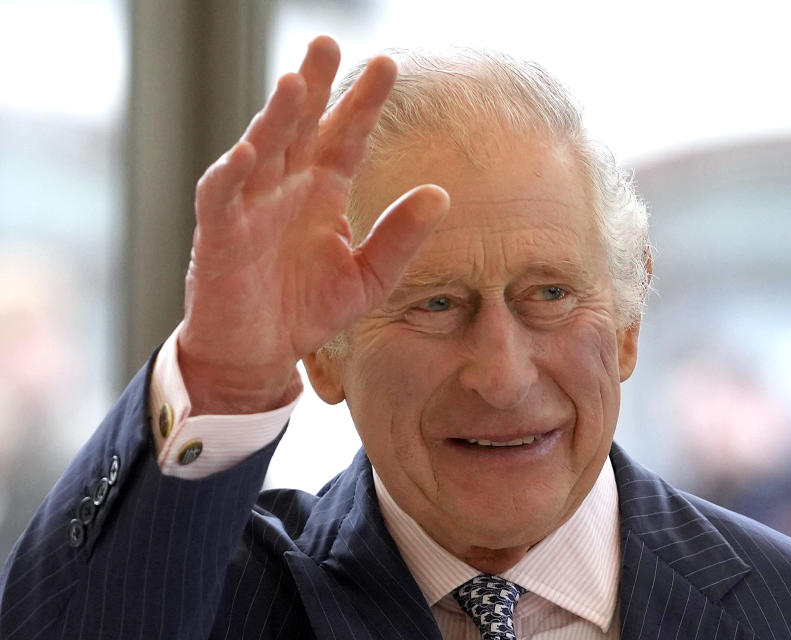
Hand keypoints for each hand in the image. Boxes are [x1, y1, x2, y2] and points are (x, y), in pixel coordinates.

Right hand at [178, 36, 448, 413]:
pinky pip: (222, 197)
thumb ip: (400, 237)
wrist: (260, 353)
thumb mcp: (368, 277)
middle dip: (315, 85)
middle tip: (329, 42)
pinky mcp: (220, 236)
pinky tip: (249, 149)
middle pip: (301, 127)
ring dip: (276, 116)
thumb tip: (441, 193)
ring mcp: (251, 207)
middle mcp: (287, 189)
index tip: (389, 66)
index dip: (363, 103)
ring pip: (262, 150)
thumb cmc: (308, 309)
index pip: (346, 138)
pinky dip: (232, 174)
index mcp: (323, 192)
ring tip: (295, 82)